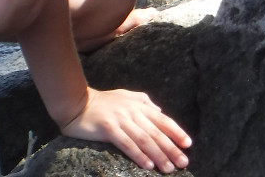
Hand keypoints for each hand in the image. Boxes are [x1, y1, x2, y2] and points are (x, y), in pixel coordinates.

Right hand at [61, 88, 191, 172]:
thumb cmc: (102, 101)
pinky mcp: (108, 128)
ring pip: (145, 140)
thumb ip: (144, 102)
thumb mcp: (126, 96)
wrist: (76, 102)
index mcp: (139, 105)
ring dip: (158, 155)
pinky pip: (126, 143)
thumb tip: (160, 110)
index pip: (163, 120)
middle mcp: (133, 112)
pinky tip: (148, 165)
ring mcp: (121, 119)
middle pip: (156, 133)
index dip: (177, 132)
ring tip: (168, 168)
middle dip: (171, 149)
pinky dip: (138, 155)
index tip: (188, 144)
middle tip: (183, 162)